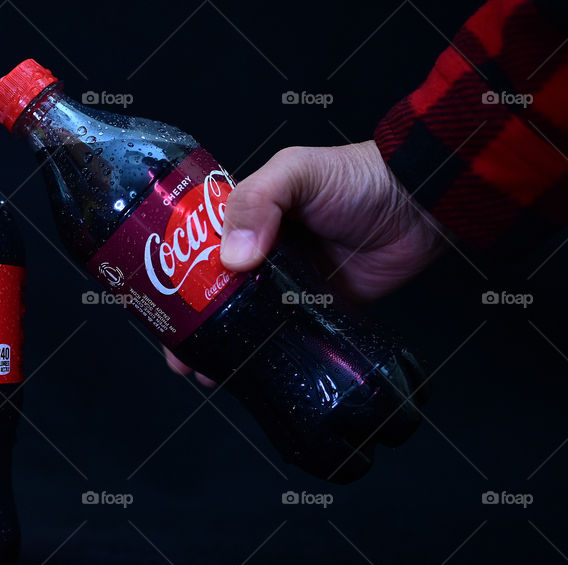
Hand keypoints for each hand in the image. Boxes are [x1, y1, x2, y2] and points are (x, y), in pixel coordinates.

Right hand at [164, 140, 443, 385]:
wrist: (422, 203)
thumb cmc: (358, 176)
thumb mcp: (296, 172)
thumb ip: (258, 202)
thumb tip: (232, 259)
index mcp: (247, 217)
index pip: (197, 249)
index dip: (175, 278)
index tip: (157, 306)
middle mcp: (262, 252)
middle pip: (215, 292)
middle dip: (192, 324)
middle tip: (178, 354)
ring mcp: (288, 285)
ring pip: (245, 320)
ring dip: (223, 347)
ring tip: (204, 373)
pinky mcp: (318, 311)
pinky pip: (286, 337)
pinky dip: (266, 356)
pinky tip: (248, 375)